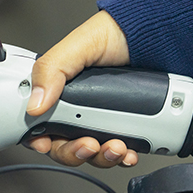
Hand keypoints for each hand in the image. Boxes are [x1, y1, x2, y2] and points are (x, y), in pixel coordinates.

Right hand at [24, 10, 138, 167]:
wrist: (156, 38)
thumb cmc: (116, 35)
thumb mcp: (78, 46)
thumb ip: (51, 70)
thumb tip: (35, 104)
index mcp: (61, 91)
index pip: (40, 125)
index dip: (40, 140)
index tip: (46, 144)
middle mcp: (80, 109)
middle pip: (66, 147)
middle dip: (76, 152)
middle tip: (89, 145)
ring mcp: (104, 120)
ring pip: (93, 154)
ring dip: (102, 157)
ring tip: (116, 146)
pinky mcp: (126, 127)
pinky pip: (120, 153)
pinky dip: (124, 157)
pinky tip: (130, 151)